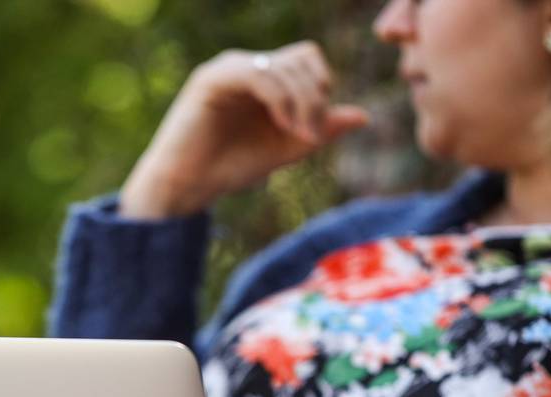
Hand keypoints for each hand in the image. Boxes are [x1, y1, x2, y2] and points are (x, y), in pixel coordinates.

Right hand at [120, 41, 369, 217]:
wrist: (187, 186)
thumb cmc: (230, 168)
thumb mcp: (285, 149)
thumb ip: (320, 131)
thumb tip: (363, 115)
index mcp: (265, 79)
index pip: (309, 60)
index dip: (322, 89)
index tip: (315, 132)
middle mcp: (247, 67)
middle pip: (303, 57)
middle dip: (316, 97)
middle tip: (309, 136)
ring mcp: (229, 70)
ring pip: (284, 66)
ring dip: (301, 102)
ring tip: (296, 135)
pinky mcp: (212, 79)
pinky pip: (259, 75)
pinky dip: (280, 99)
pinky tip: (281, 126)